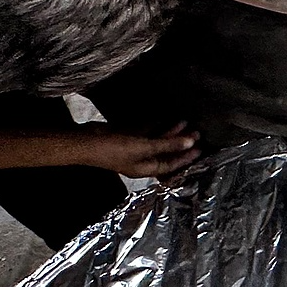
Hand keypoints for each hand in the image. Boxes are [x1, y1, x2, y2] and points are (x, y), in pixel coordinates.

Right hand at [69, 122, 200, 178]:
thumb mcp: (144, 147)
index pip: (171, 165)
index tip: (201, 148)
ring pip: (157, 141)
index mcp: (146, 168)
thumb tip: (191, 142)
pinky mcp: (127, 137)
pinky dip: (156, 126)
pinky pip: (146, 132)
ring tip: (185, 122)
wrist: (85, 142)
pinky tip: (165, 118)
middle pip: (165, 152)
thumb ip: (168, 145)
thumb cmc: (115, 149)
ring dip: (170, 133)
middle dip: (180, 143)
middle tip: (197, 132)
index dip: (186, 157)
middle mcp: (141, 160)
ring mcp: (133, 149)